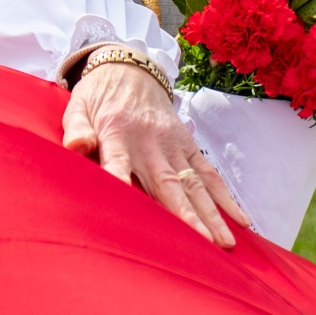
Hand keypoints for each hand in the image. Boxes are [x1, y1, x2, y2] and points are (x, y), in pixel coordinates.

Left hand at [62, 61, 249, 247]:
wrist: (129, 70)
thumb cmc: (99, 96)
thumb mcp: (77, 106)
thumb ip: (75, 128)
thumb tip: (75, 147)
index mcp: (117, 134)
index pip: (117, 162)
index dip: (121, 183)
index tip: (130, 211)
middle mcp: (149, 143)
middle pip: (168, 184)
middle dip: (186, 215)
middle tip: (202, 244)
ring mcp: (172, 145)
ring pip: (194, 183)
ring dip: (211, 213)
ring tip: (226, 242)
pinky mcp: (187, 144)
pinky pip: (208, 172)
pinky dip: (225, 196)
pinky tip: (240, 219)